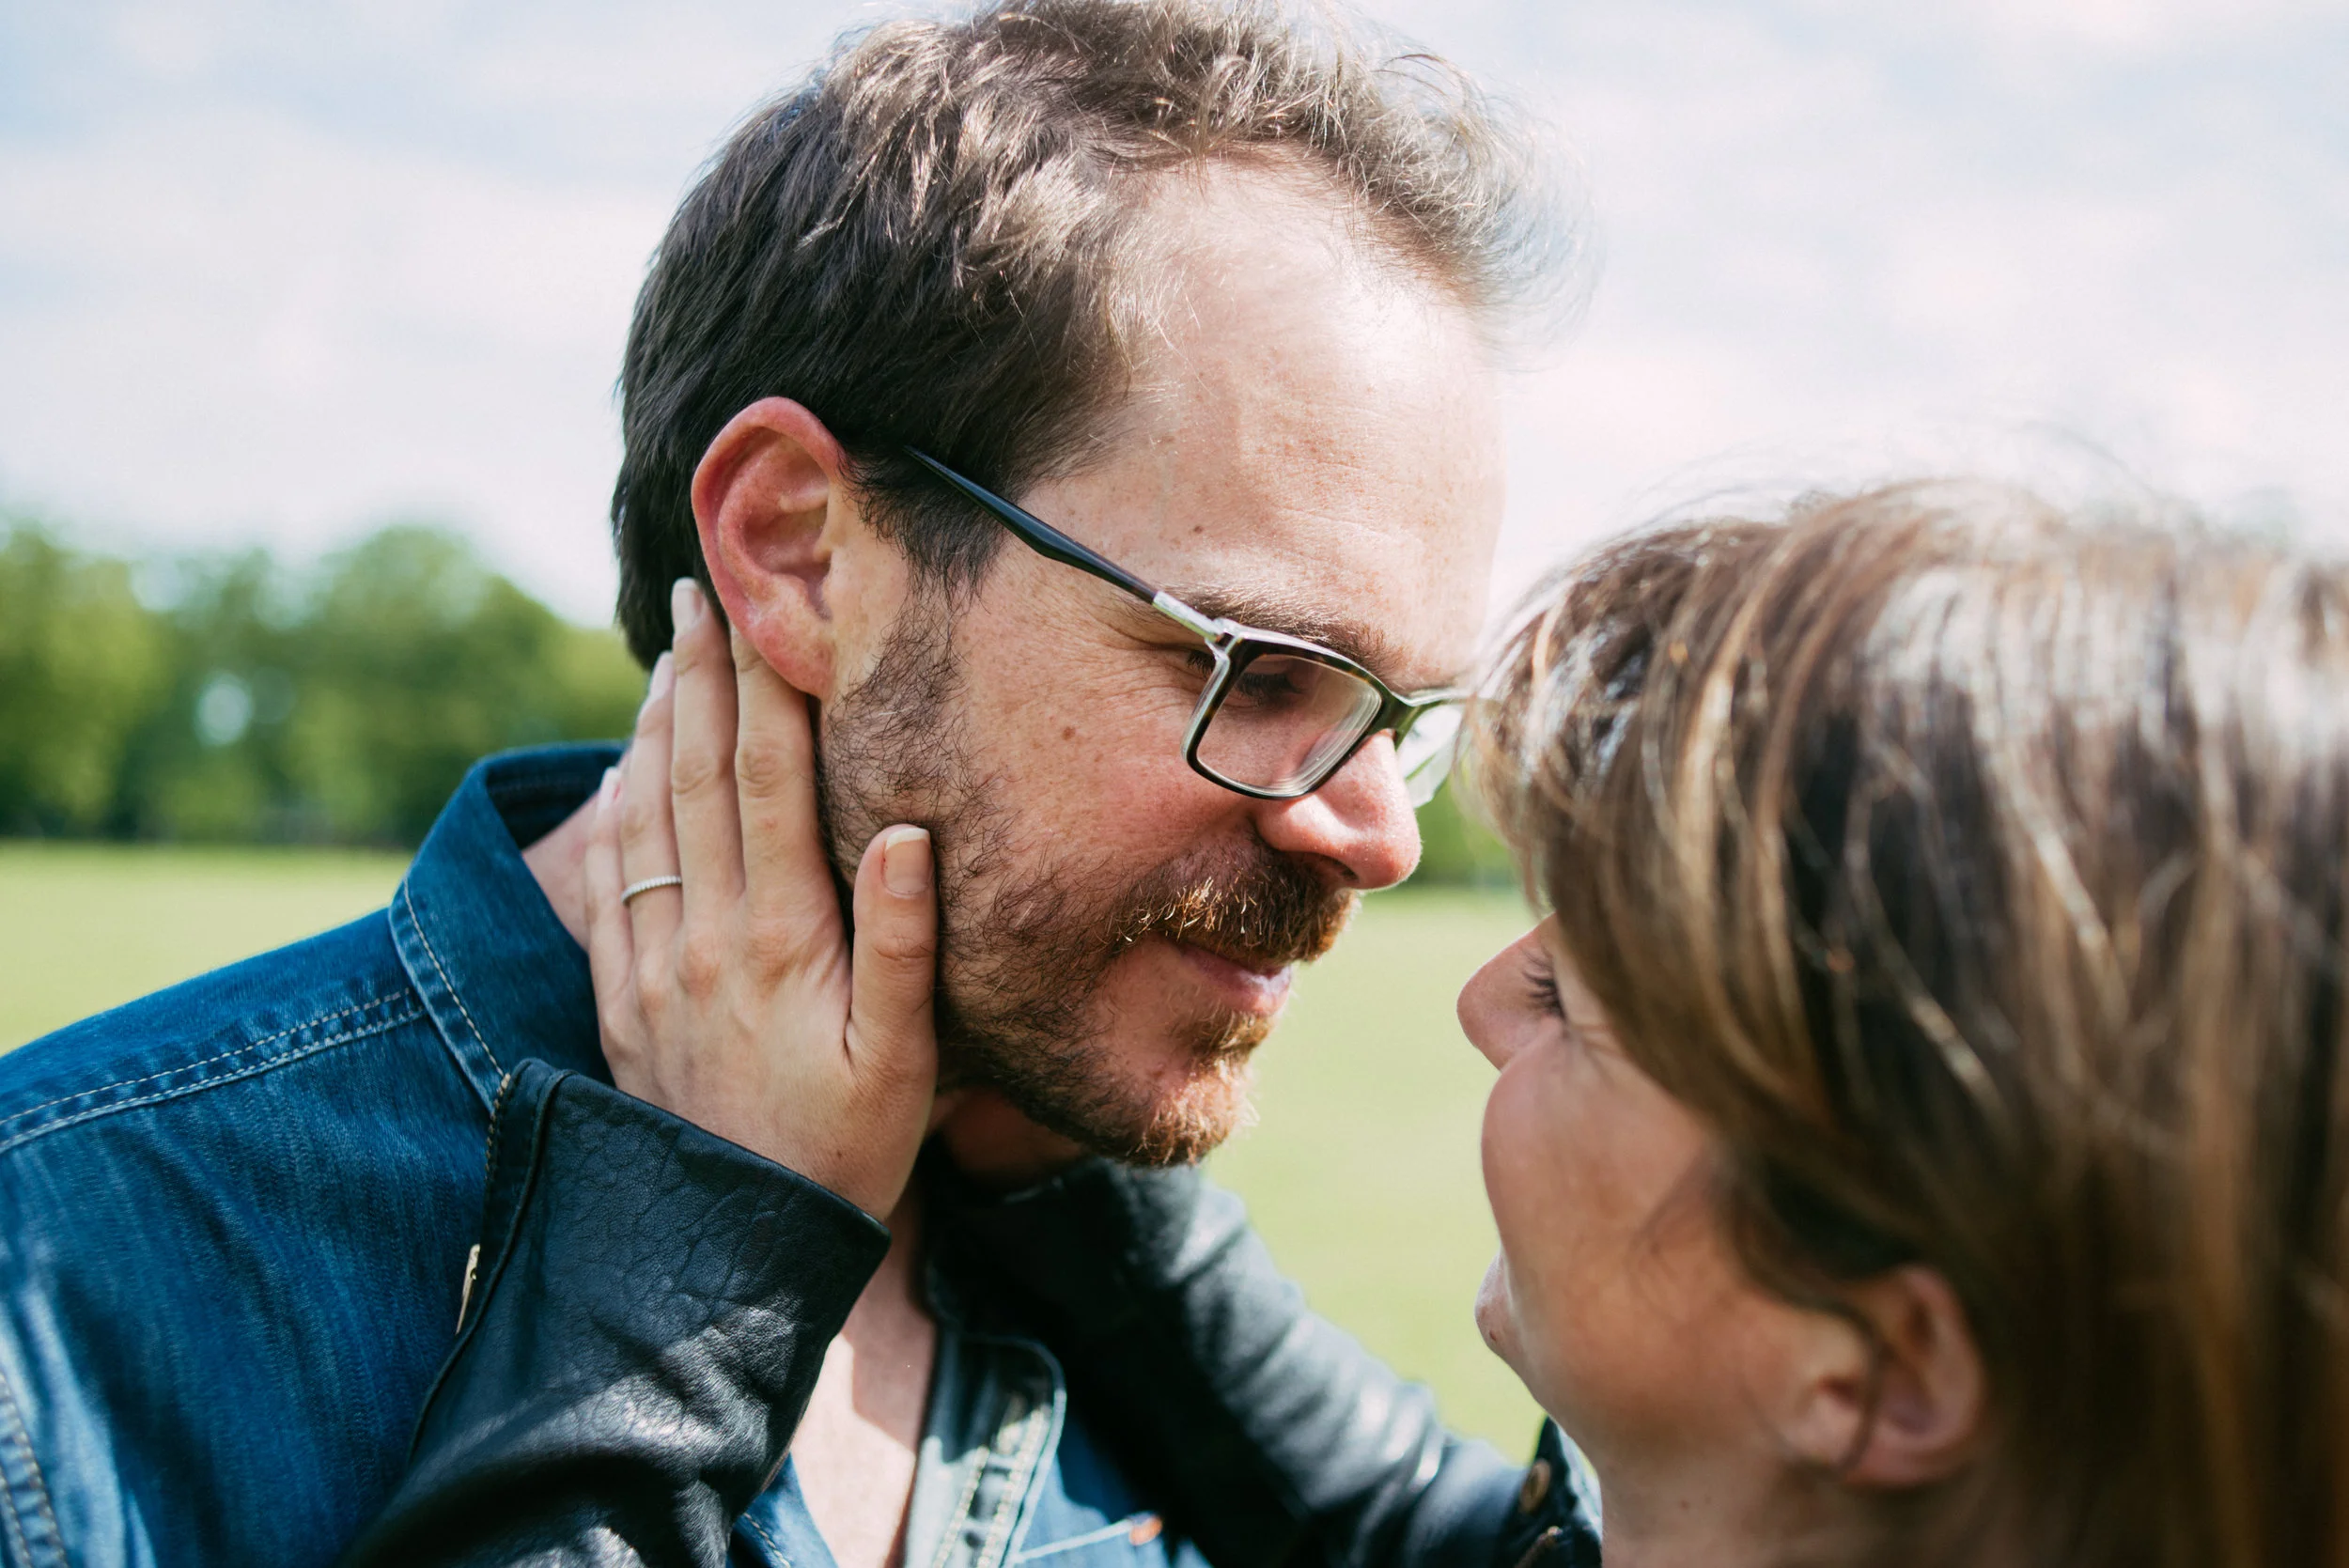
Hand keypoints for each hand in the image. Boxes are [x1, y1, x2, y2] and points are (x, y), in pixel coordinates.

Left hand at [582, 578, 938, 1218]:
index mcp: (782, 939)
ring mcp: (654, 965)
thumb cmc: (846, 1150)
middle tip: (695, 594)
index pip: (767, 782)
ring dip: (652, 726)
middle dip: (700, 677)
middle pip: (697, 777)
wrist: (737, 1246)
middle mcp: (707, 936)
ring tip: (664, 657)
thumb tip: (911, 830)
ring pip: (645, 816)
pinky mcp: (621, 999)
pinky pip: (606, 882)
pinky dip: (611, 811)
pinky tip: (620, 771)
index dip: (763, 689)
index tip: (758, 614)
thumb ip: (904, 943)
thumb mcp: (903, 1058)